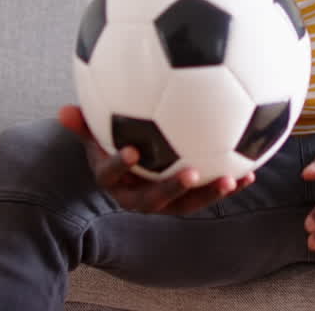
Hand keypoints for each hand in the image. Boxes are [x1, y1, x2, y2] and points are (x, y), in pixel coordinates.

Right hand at [57, 105, 254, 214]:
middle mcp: (137, 196)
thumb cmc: (107, 141)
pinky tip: (251, 173)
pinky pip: (206, 195)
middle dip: (173, 188)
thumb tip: (63, 110)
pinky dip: (228, 184)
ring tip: (233, 180)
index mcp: (113, 180)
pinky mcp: (185, 199)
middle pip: (154, 200)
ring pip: (186, 204)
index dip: (121, 165)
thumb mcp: (93, 133)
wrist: (123, 167)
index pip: (113, 174)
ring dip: (209, 194)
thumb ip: (82, 123)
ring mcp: (163, 201)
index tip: (132, 151)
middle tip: (193, 173)